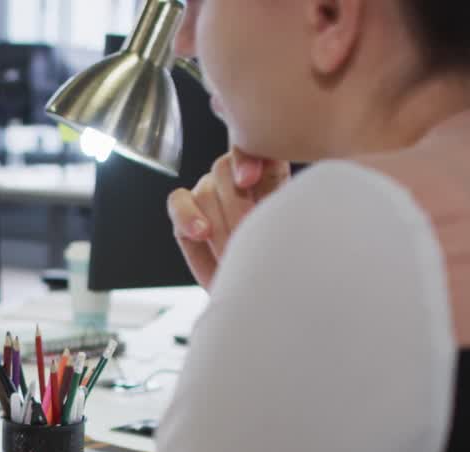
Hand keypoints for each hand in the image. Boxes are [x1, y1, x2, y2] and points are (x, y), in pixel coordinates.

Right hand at [167, 149, 290, 288]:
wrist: (260, 282)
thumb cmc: (280, 257)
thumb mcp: (291, 232)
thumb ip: (285, 207)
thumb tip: (289, 197)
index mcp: (268, 170)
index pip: (254, 150)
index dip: (247, 160)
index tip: (248, 180)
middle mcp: (234, 175)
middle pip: (224, 171)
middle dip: (236, 207)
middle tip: (249, 237)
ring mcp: (208, 189)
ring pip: (205, 191)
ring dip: (218, 225)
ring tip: (232, 251)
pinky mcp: (184, 209)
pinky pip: (178, 202)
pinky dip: (187, 216)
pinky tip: (201, 232)